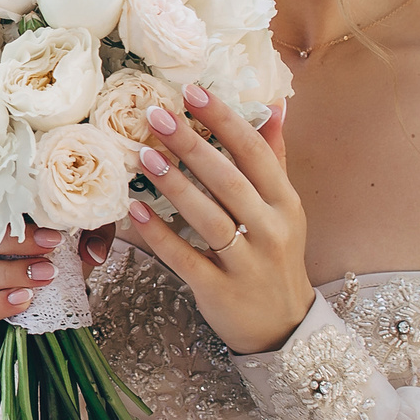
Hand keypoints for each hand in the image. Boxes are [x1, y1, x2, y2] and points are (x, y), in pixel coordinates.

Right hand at [0, 223, 118, 327]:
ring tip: (42, 280)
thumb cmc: (55, 244)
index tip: (54, 237)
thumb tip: (93, 253)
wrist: (52, 270)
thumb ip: (91, 234)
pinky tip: (23, 301)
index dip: (20, 223)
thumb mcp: (79, 230)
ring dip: (10, 276)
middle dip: (17, 251)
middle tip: (50, 262)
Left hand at [118, 88, 310, 354]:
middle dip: (192, 145)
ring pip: (208, 218)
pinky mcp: (220, 291)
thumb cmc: (275, 258)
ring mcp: (247, 263)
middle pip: (229, 181)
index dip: (225, 119)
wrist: (283, 328)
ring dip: (174, 185)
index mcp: (285, 203)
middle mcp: (271, 230)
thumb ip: (273, 158)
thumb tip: (274, 104)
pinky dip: (159, 234)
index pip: (255, 153)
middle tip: (157, 115)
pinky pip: (185, 258)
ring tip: (144, 156)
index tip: (193, 90)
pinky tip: (134, 211)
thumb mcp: (284, 209)